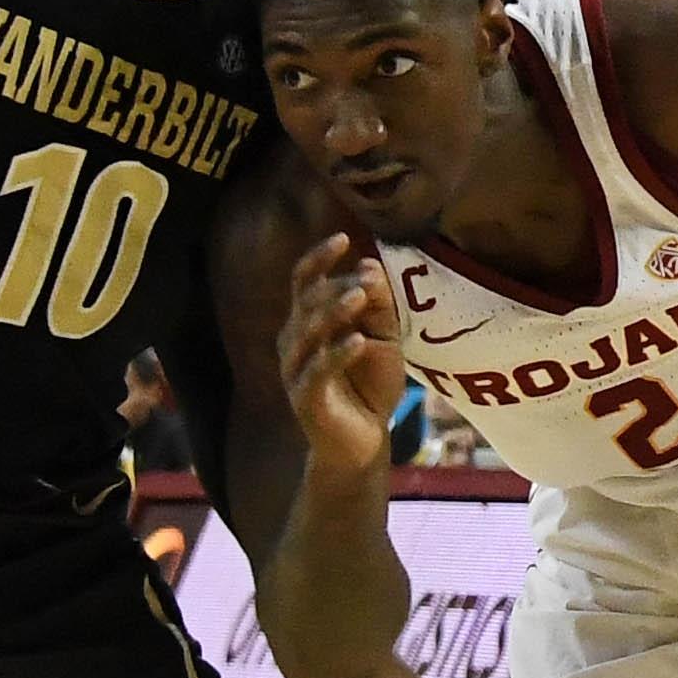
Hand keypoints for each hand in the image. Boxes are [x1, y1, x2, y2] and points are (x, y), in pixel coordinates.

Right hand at [280, 234, 406, 473]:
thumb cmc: (369, 384)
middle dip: (335, 287)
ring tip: (360, 297)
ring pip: (308, 333)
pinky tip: (358, 342)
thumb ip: (378, 306)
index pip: (304, 281)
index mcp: (308, 321)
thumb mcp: (383, 338)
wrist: (363, 440)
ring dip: (333, 312)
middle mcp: (294, 341)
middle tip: (366, 280)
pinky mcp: (305, 399)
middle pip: (306, 303)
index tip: (343, 237)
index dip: (319, 258)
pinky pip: (317, 372)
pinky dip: (337, 355)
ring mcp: (296, 370)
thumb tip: (370, 266)